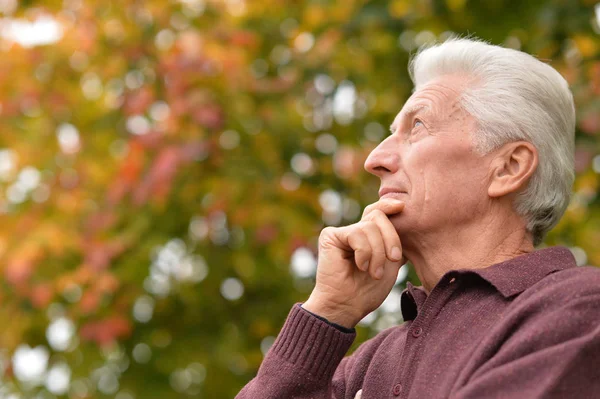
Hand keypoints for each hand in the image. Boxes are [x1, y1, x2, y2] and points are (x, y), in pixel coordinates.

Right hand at [303, 199, 404, 327]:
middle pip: (378, 216)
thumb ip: (395, 243)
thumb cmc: (367, 291)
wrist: (346, 307)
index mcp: (368, 237)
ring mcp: (341, 233)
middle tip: (393, 260)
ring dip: (377, 253)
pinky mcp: (330, 236)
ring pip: (369, 227)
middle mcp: (354, 231)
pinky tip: (360, 266)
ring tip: (373, 273)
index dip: (389, 206)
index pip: (378, 213)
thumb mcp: (390, 264)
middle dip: (391, 238)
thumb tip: (407, 222)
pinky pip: (357, 233)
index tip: (402, 207)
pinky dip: (364, 252)